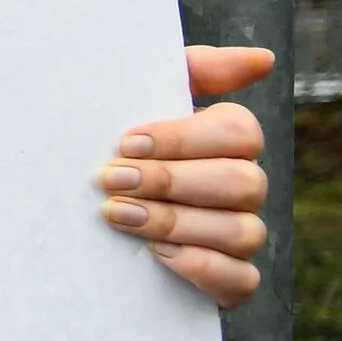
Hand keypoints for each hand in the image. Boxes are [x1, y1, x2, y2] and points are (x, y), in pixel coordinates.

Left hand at [99, 45, 272, 308]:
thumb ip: (195, 70)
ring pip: (242, 231)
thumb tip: (263, 59)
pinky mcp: (230, 280)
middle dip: (170, 181)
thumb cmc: (118, 147)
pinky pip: (242, 280)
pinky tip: (158, 256)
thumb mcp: (141, 97)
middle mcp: (244, 187)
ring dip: (175, 222)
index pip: (240, 132)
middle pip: (241, 182)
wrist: (78, 213)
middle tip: (111, 181)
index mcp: (229, 140)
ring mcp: (240, 234)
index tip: (126, 143)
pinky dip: (203, 268)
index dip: (183, 138)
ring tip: (118, 215)